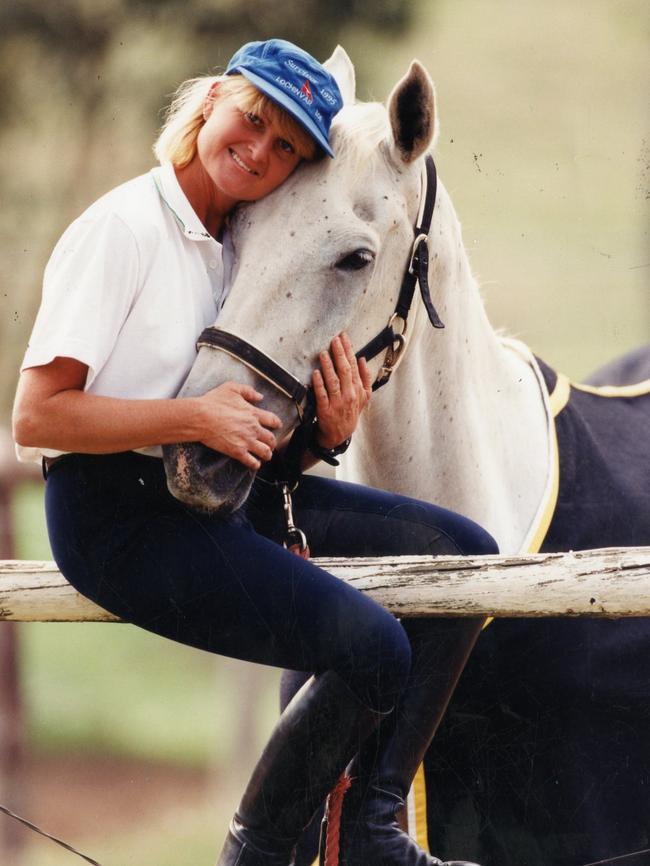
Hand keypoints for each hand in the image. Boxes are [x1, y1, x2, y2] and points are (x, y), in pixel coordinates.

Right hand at [196, 382, 281, 469]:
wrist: (200, 417)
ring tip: (266, 455)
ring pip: (265, 452)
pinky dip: (256, 464)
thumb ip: (248, 391)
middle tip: (271, 444)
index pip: (273, 420)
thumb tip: (259, 396)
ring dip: (267, 454)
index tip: (277, 426)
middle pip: (271, 439)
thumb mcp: (231, 388)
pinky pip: (252, 462)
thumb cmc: (213, 402)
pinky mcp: (237, 452)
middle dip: (272, 442)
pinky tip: (255, 463)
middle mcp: (253, 429)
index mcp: (253, 414)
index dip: (277, 424)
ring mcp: (246, 441)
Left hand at [312, 333, 371, 448]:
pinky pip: (322, 395)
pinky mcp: (325, 410)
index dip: (348, 350)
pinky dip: (319, 384)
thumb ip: (365, 378)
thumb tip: (362, 359)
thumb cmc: (351, 412)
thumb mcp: (364, 397)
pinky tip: (315, 373)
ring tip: (323, 353)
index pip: (353, 366)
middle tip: (334, 339)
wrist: (340, 434)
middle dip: (339, 353)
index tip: (343, 337)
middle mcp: (349, 395)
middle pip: (345, 370)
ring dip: (328, 366)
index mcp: (358, 389)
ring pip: (333, 381)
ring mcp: (337, 403)